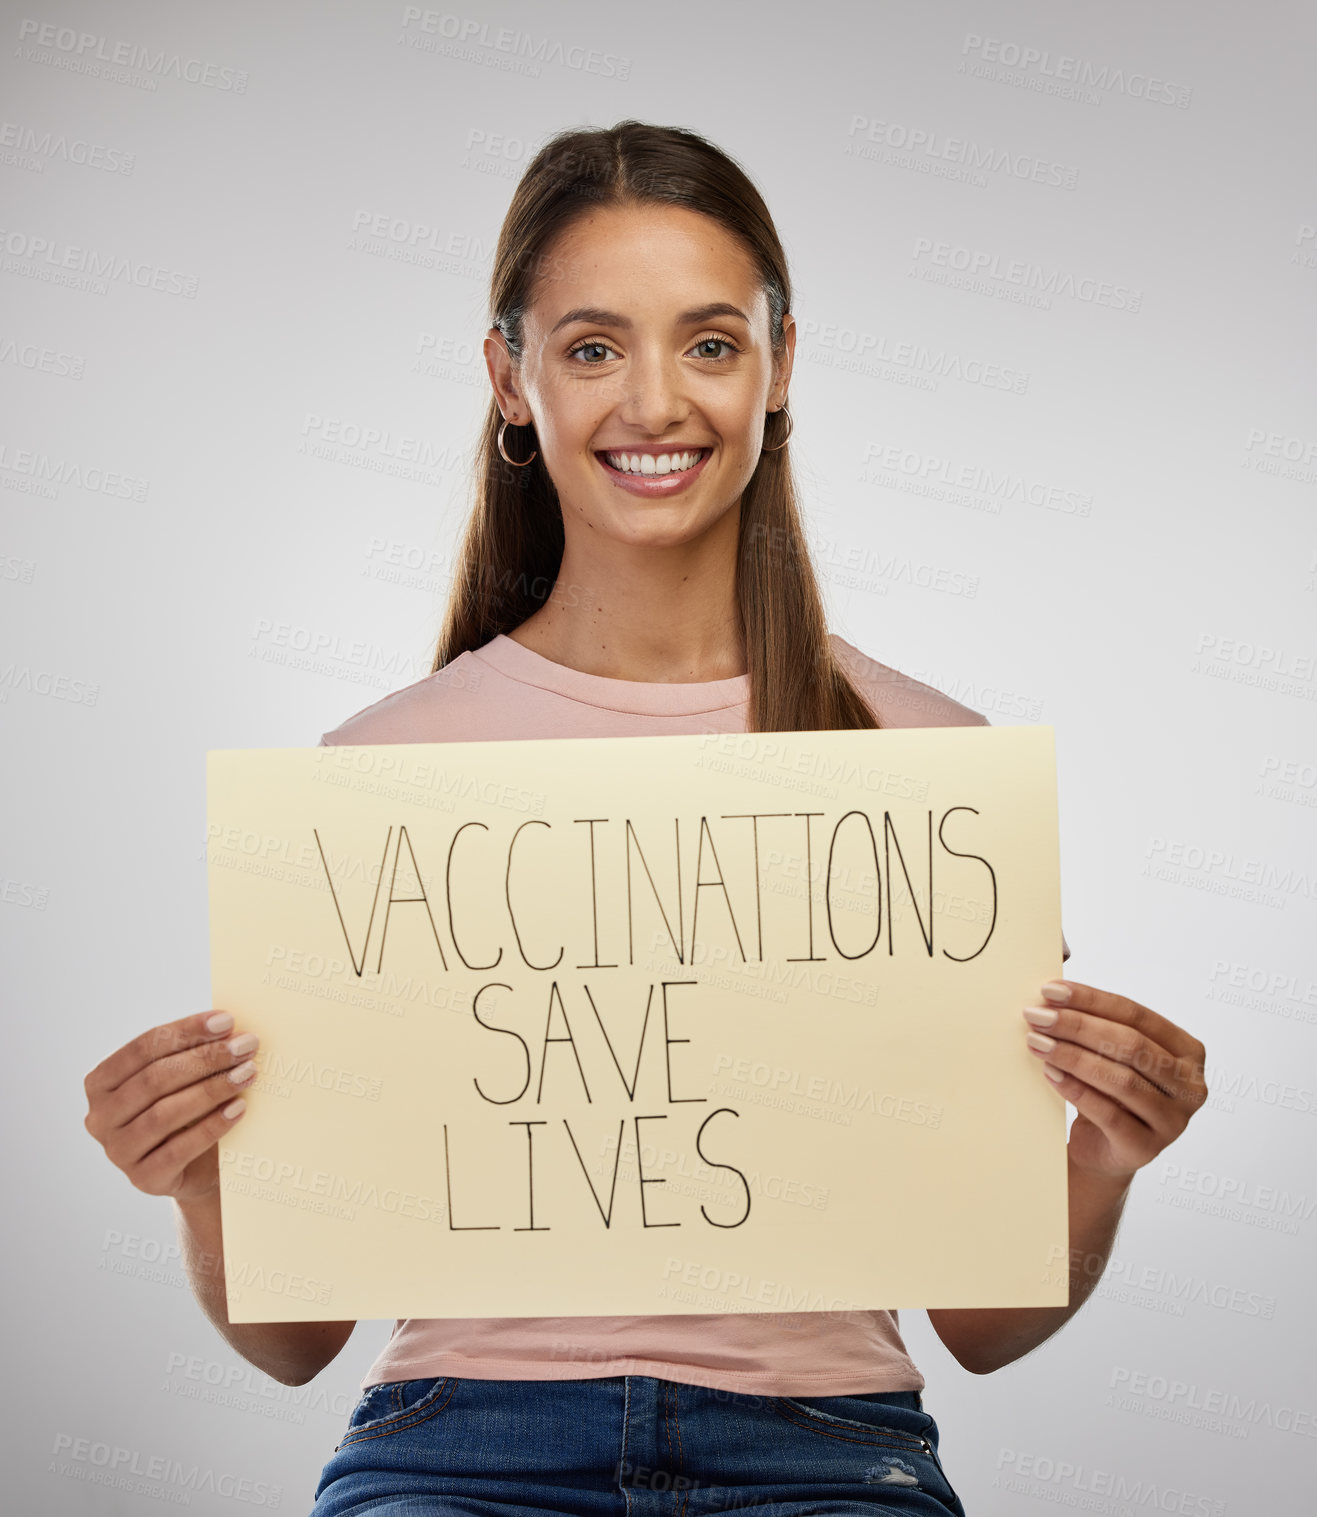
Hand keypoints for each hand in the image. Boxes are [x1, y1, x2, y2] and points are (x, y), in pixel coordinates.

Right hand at [84, 1010, 258, 1201]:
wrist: (197, 1167)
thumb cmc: (187, 1111)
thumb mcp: (181, 1079)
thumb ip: (192, 1054)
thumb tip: (230, 1030)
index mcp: (102, 1082)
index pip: (143, 1048)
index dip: (186, 1031)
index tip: (227, 1021)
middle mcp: (100, 1117)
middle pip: (155, 1078)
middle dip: (205, 1058)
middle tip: (245, 1046)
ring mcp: (118, 1151)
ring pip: (164, 1113)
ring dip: (211, 1089)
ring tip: (247, 1073)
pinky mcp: (143, 1179)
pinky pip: (178, 1149)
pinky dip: (212, 1126)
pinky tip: (238, 1108)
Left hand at [1021, 980, 1206, 1183]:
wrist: (1103, 1150)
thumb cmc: (1109, 1092)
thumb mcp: (1112, 1055)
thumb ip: (1096, 1026)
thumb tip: (1052, 996)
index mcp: (1188, 1052)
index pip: (1137, 1015)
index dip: (1092, 1000)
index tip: (1050, 991)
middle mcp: (1190, 1086)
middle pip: (1131, 1045)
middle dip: (1078, 1026)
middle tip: (1037, 1016)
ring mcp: (1172, 1121)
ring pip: (1122, 1080)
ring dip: (1073, 1056)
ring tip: (1037, 1042)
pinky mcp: (1146, 1148)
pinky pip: (1108, 1114)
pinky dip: (1076, 1089)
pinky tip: (1051, 1072)